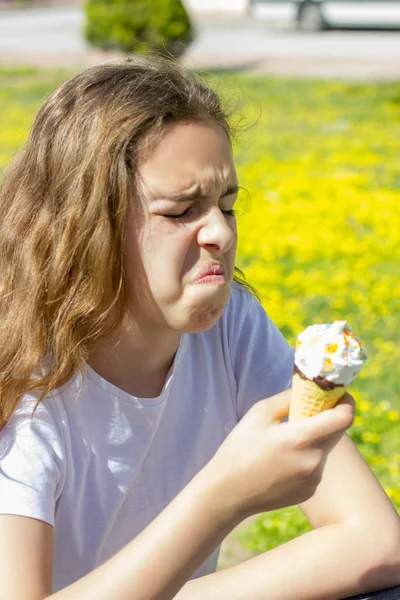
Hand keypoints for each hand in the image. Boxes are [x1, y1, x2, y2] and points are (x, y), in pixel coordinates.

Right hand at [206, 389, 354, 520]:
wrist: (228, 492)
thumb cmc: (240, 447)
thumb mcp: (260, 412)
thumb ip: (289, 397)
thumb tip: (310, 391)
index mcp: (302, 438)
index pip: (344, 418)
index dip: (346, 402)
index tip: (338, 396)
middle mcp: (314, 461)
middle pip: (336, 432)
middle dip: (326, 419)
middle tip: (304, 414)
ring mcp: (314, 479)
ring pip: (324, 449)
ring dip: (314, 440)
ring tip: (284, 443)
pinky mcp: (309, 491)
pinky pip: (316, 466)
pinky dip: (306, 458)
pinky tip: (282, 461)